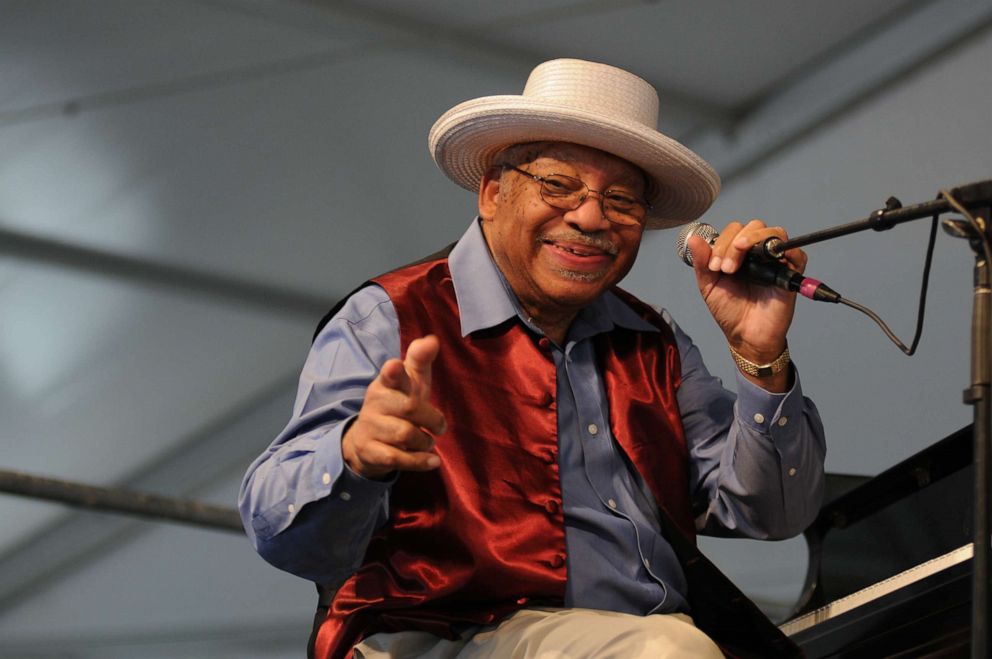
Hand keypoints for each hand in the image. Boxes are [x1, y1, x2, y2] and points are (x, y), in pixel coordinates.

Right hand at [342, 335, 445, 478]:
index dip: (394, 371)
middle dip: (431, 419)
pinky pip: (398, 458)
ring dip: (425, 441)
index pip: (391, 374)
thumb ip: (420, 361)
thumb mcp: (410, 383)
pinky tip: (433, 461)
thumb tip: (432, 339)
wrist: (365, 440)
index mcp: (386, 382)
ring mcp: (370, 427)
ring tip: (427, 441)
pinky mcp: (370, 451)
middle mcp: (376, 402)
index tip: (394, 366)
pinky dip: (420, 461)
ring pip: (406, 434)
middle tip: (439, 427)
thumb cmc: (397, 405)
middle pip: (410, 407)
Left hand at [686, 219, 807, 389]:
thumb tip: (694, 239)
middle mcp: (758, 253)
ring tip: (736, 264)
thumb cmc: (730, 311)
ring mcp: (775, 261)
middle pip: (754, 227)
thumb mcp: (709, 286)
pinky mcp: (791, 274)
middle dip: (734, 243)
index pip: (734, 230)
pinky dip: (787, 251)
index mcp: (738, 253)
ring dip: (754, 241)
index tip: (713, 267)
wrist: (745, 336)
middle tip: (725, 268)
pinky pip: (797, 254)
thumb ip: (702, 263)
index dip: (722, 243)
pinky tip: (769, 261)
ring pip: (775, 233)